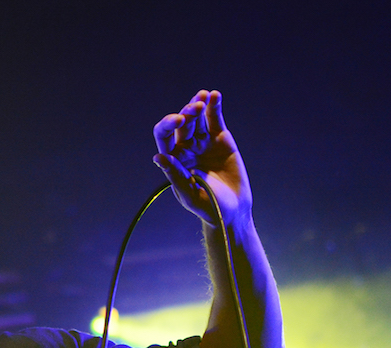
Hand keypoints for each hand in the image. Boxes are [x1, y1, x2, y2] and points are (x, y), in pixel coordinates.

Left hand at [152, 90, 251, 227]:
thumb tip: (158, 157)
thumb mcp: (189, 194)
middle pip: (182, 123)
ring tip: (203, 97)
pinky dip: (214, 106)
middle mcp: (185, 147)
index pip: (164, 136)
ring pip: (197, 118)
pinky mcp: (221, 138)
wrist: (232, 210)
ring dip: (198, 104)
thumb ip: (175, 175)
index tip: (178, 120)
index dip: (167, 125)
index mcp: (173, 159)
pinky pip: (215, 119)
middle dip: (187, 113)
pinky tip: (214, 95)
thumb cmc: (207, 206)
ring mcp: (203, 141)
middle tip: (195, 108)